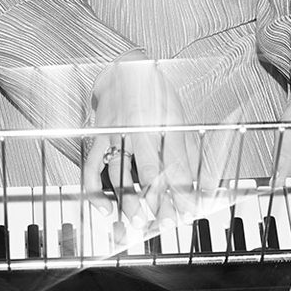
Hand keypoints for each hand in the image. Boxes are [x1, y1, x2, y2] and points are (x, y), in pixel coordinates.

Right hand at [83, 59, 206, 232]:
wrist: (124, 69)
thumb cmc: (153, 92)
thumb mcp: (177, 117)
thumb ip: (185, 151)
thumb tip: (198, 182)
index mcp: (160, 122)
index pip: (174, 164)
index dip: (182, 191)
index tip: (187, 210)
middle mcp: (136, 129)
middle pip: (149, 173)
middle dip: (158, 202)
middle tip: (166, 222)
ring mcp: (114, 134)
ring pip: (120, 174)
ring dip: (129, 201)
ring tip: (139, 221)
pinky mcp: (98, 138)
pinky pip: (92, 168)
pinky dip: (96, 191)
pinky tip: (105, 208)